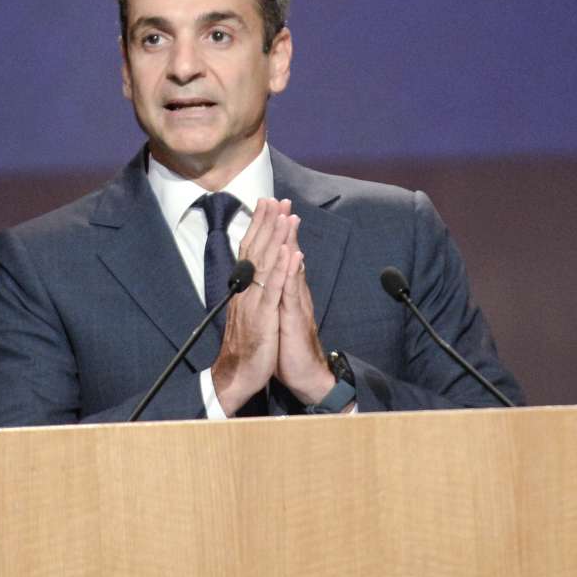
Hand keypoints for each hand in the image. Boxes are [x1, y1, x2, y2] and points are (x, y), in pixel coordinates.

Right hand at [212, 198, 292, 414]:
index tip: (266, 203)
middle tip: (275, 198)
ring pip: (265, 264)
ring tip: (285, 215)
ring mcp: (254, 303)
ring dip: (276, 238)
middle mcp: (246, 291)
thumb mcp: (248, 313)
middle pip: (256, 250)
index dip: (259, 226)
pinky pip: (273, 290)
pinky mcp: (263, 318)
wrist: (236, 376)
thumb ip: (252, 291)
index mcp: (244, 289)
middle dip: (267, 223)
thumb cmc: (246, 347)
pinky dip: (282, 270)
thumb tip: (254, 271)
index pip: (250, 250)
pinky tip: (290, 252)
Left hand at [275, 215, 334, 404]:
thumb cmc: (290, 348)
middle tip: (281, 200)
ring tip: (288, 217)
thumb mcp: (279, 317)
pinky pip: (294, 292)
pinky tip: (293, 256)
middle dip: (283, 227)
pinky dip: (292, 273)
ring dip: (291, 241)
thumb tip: (274, 277)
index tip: (270, 209)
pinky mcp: (297, 318)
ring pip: (293, 267)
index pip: (280, 257)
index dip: (275, 234)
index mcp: (286, 292)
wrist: (306, 376)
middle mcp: (294, 293)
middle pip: (289, 255)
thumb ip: (279, 295)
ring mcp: (297, 303)